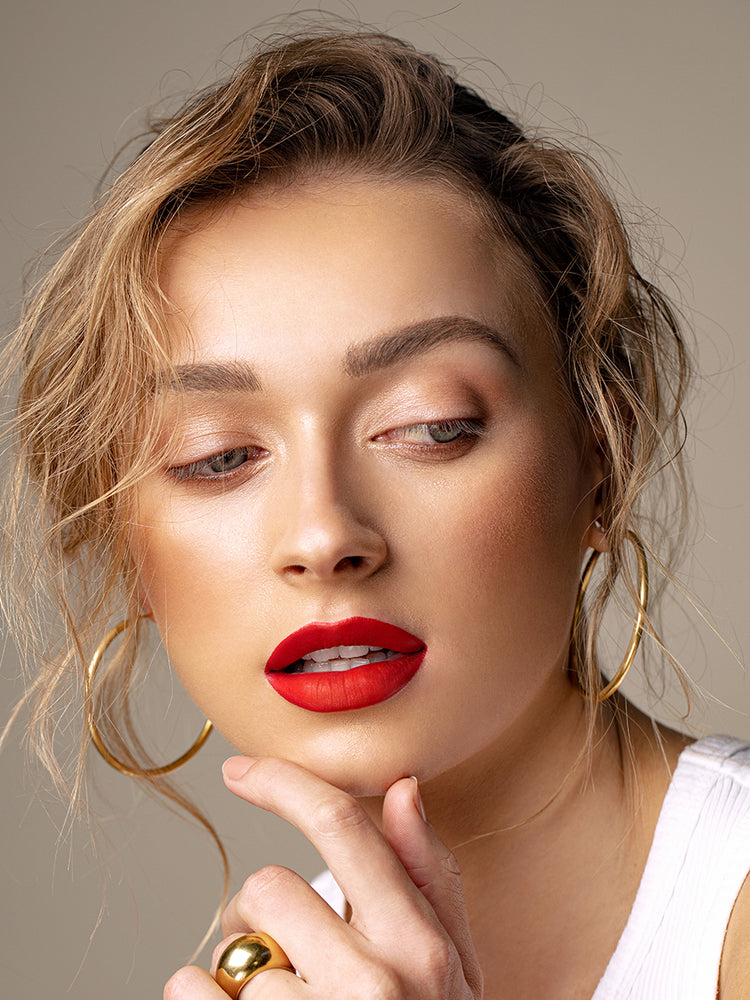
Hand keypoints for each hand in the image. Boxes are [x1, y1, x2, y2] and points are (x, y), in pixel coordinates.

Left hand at [164, 757, 482, 998]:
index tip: (240, 771)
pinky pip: (195, 995)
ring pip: (231, 953)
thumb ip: (431, 876)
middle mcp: (373, 983)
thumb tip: (402, 789)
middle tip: (288, 949)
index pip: (343, 828)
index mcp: (419, 943)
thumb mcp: (455, 967)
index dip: (283, 783)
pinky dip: (200, 999)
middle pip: (267, 888)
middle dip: (265, 913)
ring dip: (239, 970)